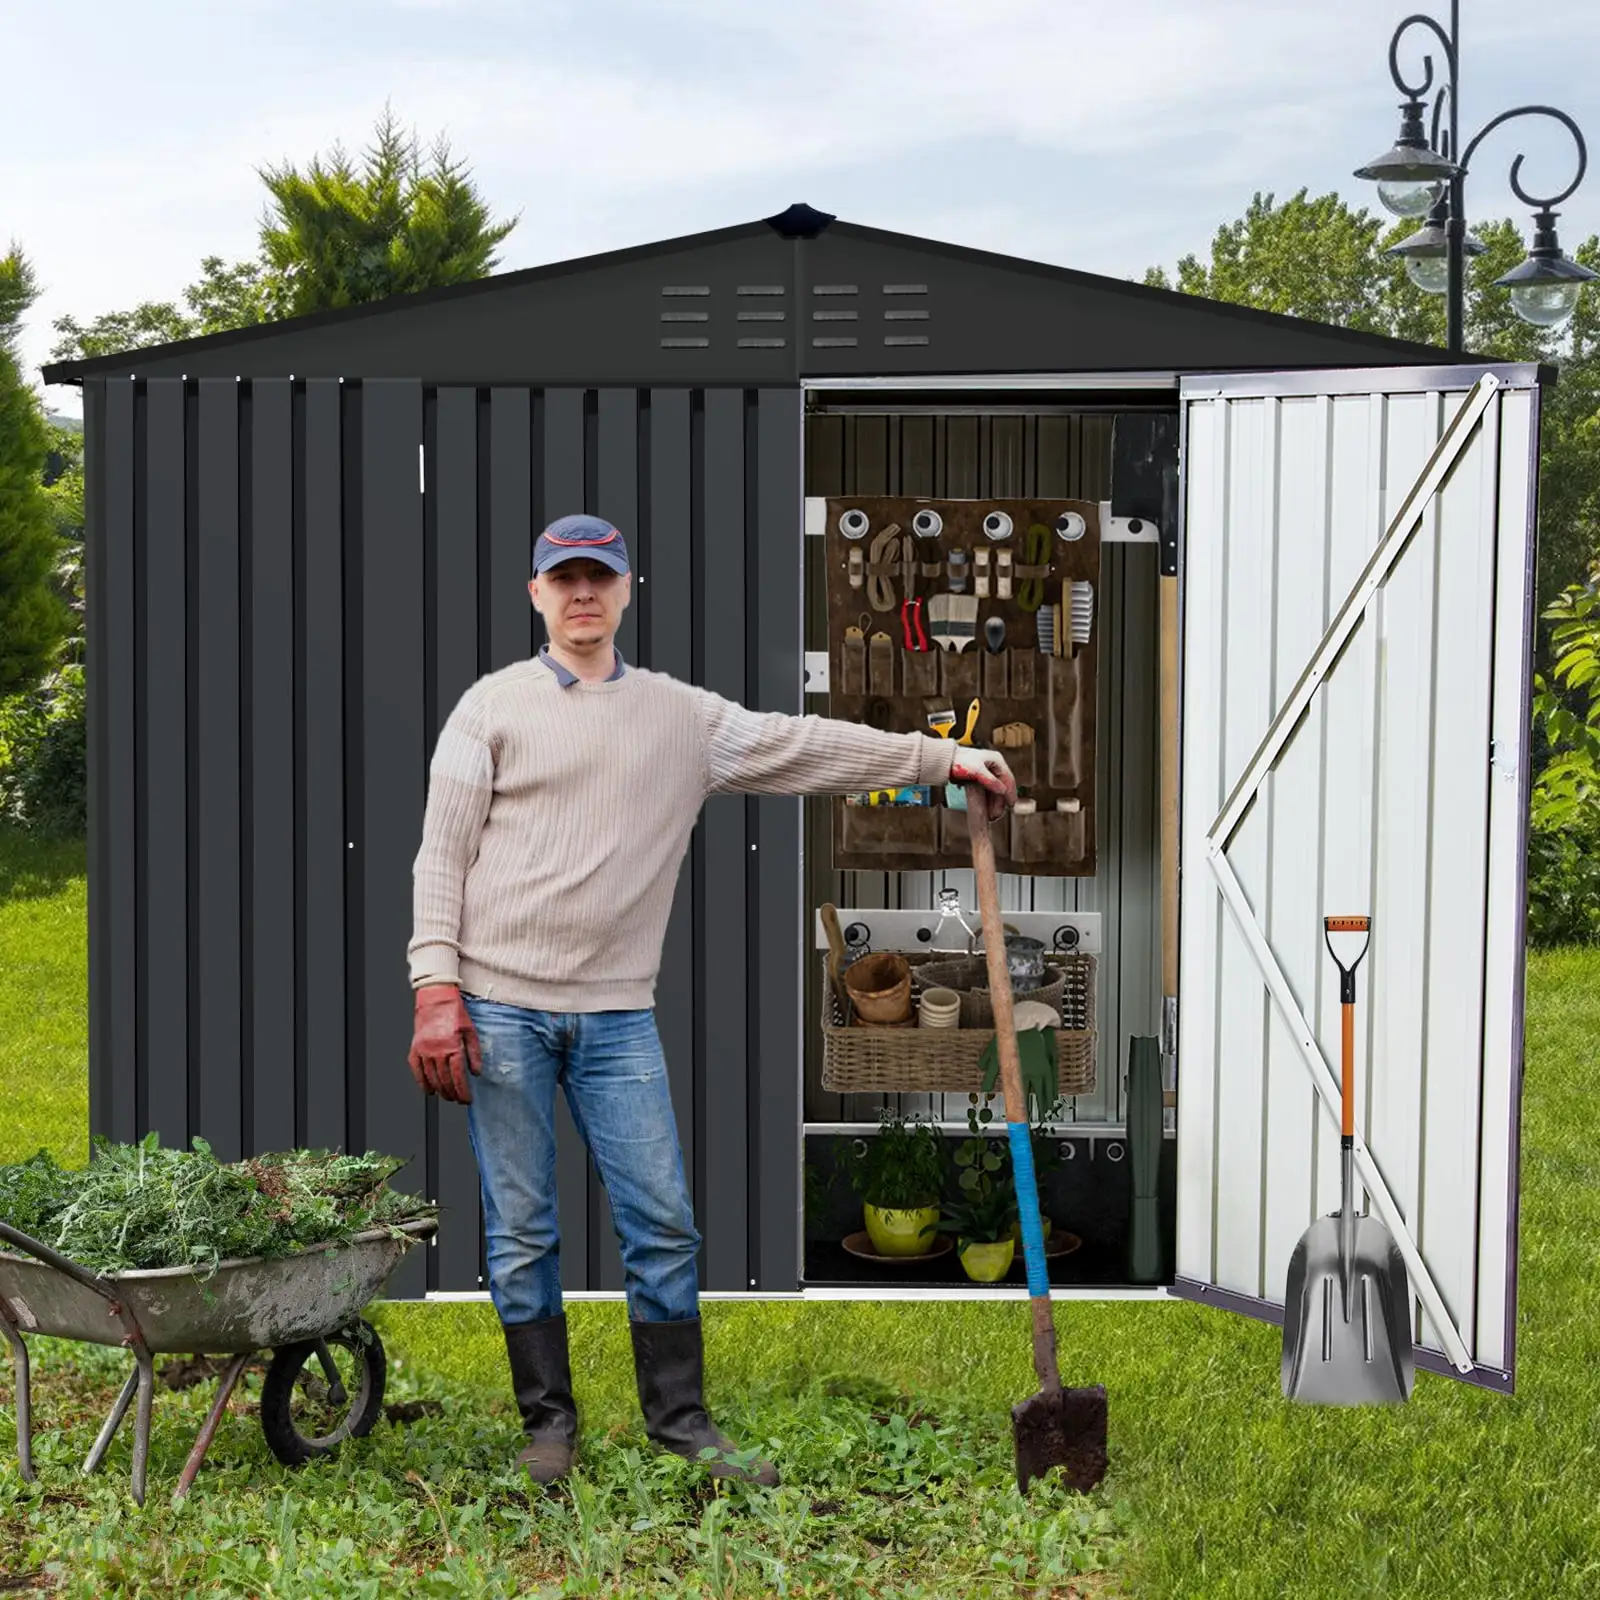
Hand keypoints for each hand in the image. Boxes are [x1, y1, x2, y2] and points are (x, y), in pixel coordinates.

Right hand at [408, 985, 481, 1103]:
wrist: (436, 999)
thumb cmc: (454, 1013)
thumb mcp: (470, 1031)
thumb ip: (474, 1053)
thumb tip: (476, 1072)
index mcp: (452, 1046)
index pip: (458, 1076)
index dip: (463, 1091)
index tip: (466, 1099)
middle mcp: (436, 1050)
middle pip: (444, 1080)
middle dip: (452, 1093)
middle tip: (458, 1099)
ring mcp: (424, 1050)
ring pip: (431, 1077)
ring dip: (439, 1090)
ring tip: (446, 1096)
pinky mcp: (415, 1048)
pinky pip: (416, 1070)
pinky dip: (422, 1082)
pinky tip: (428, 1090)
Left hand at [949, 747, 1015, 821]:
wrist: (945, 761)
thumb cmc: (959, 761)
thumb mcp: (977, 771)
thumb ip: (990, 781)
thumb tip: (1002, 791)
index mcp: (996, 761)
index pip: (1008, 779)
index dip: (1010, 793)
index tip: (1010, 805)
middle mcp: (993, 766)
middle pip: (1002, 787)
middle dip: (1000, 802)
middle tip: (997, 814)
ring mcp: (987, 773)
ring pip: (994, 791)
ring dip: (994, 804)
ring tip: (992, 815)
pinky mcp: (979, 779)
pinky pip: (987, 792)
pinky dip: (988, 801)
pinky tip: (986, 809)